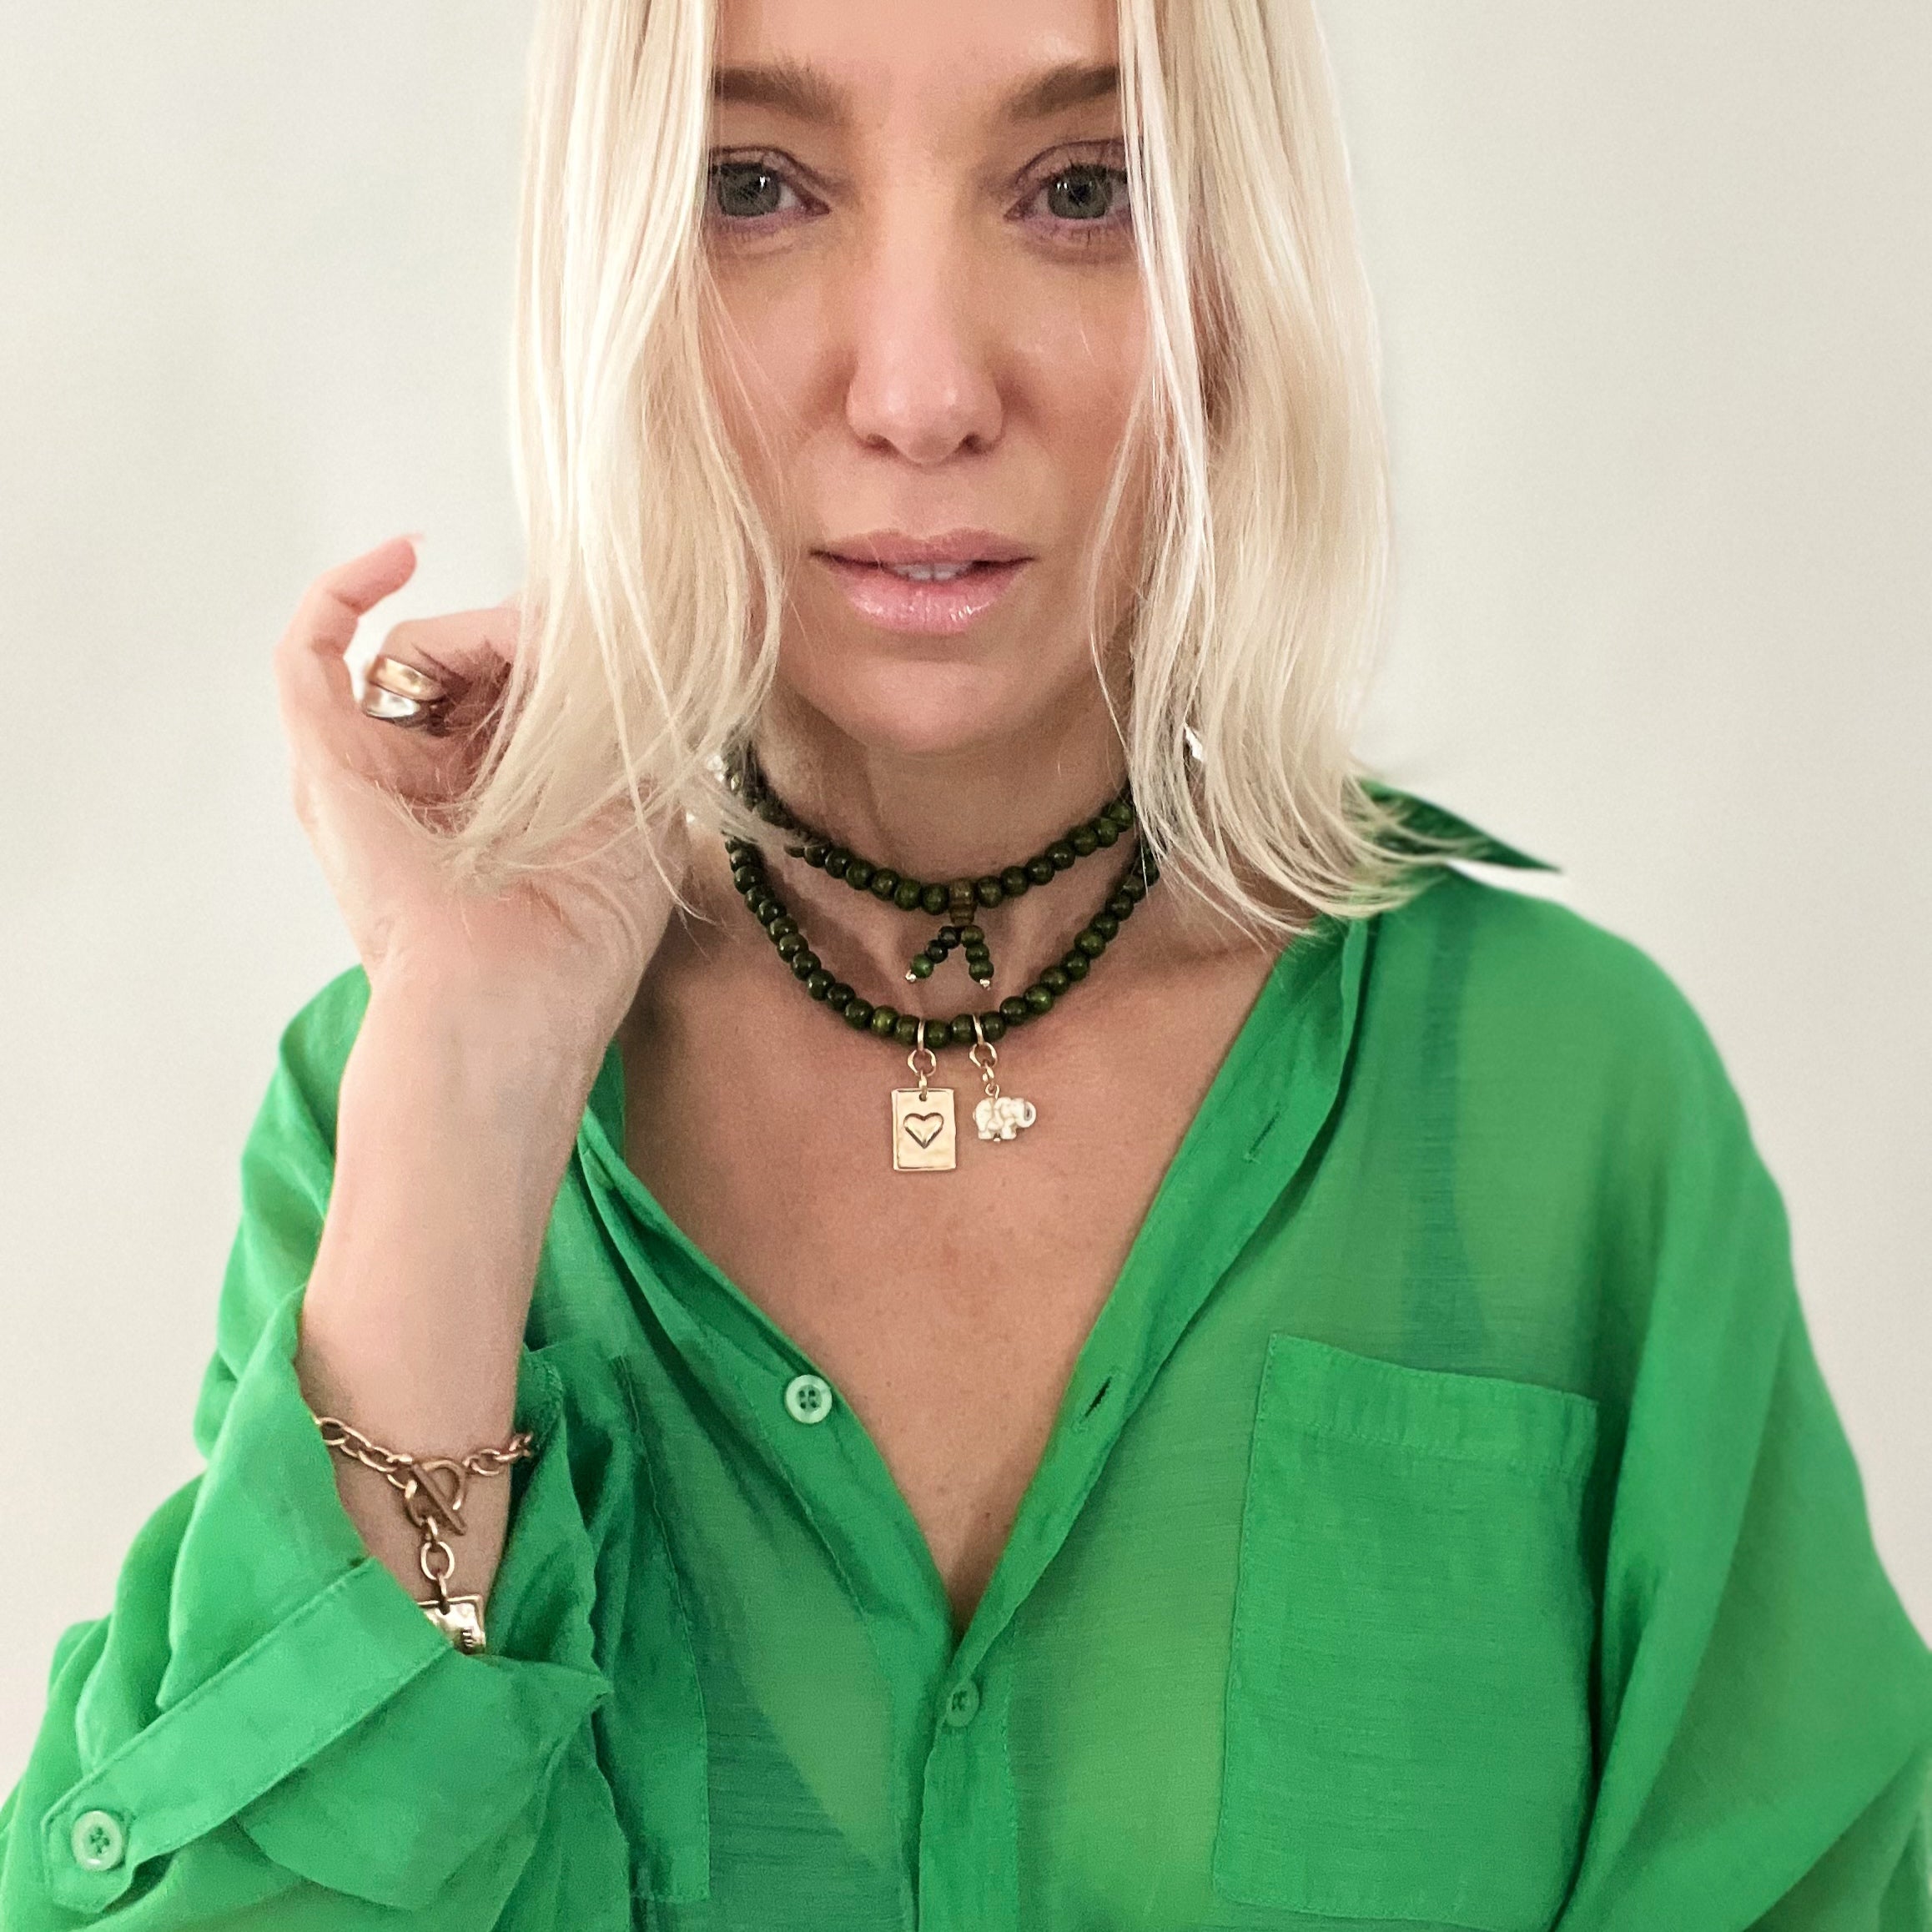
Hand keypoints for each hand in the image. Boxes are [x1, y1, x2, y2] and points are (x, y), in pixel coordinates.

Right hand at [275, 535, 687, 1059]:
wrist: (510, 1002)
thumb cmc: (582, 937)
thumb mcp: (639, 806)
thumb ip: (624, 720)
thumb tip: (597, 632)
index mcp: (506, 793)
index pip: (524, 684)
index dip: (566, 657)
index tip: (615, 652)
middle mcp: (436, 777)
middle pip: (469, 660)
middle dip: (526, 644)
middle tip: (572, 662)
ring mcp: (378, 767)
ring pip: (413, 651)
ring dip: (476, 634)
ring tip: (524, 662)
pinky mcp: (329, 761)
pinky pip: (311, 650)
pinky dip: (345, 592)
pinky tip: (402, 555)